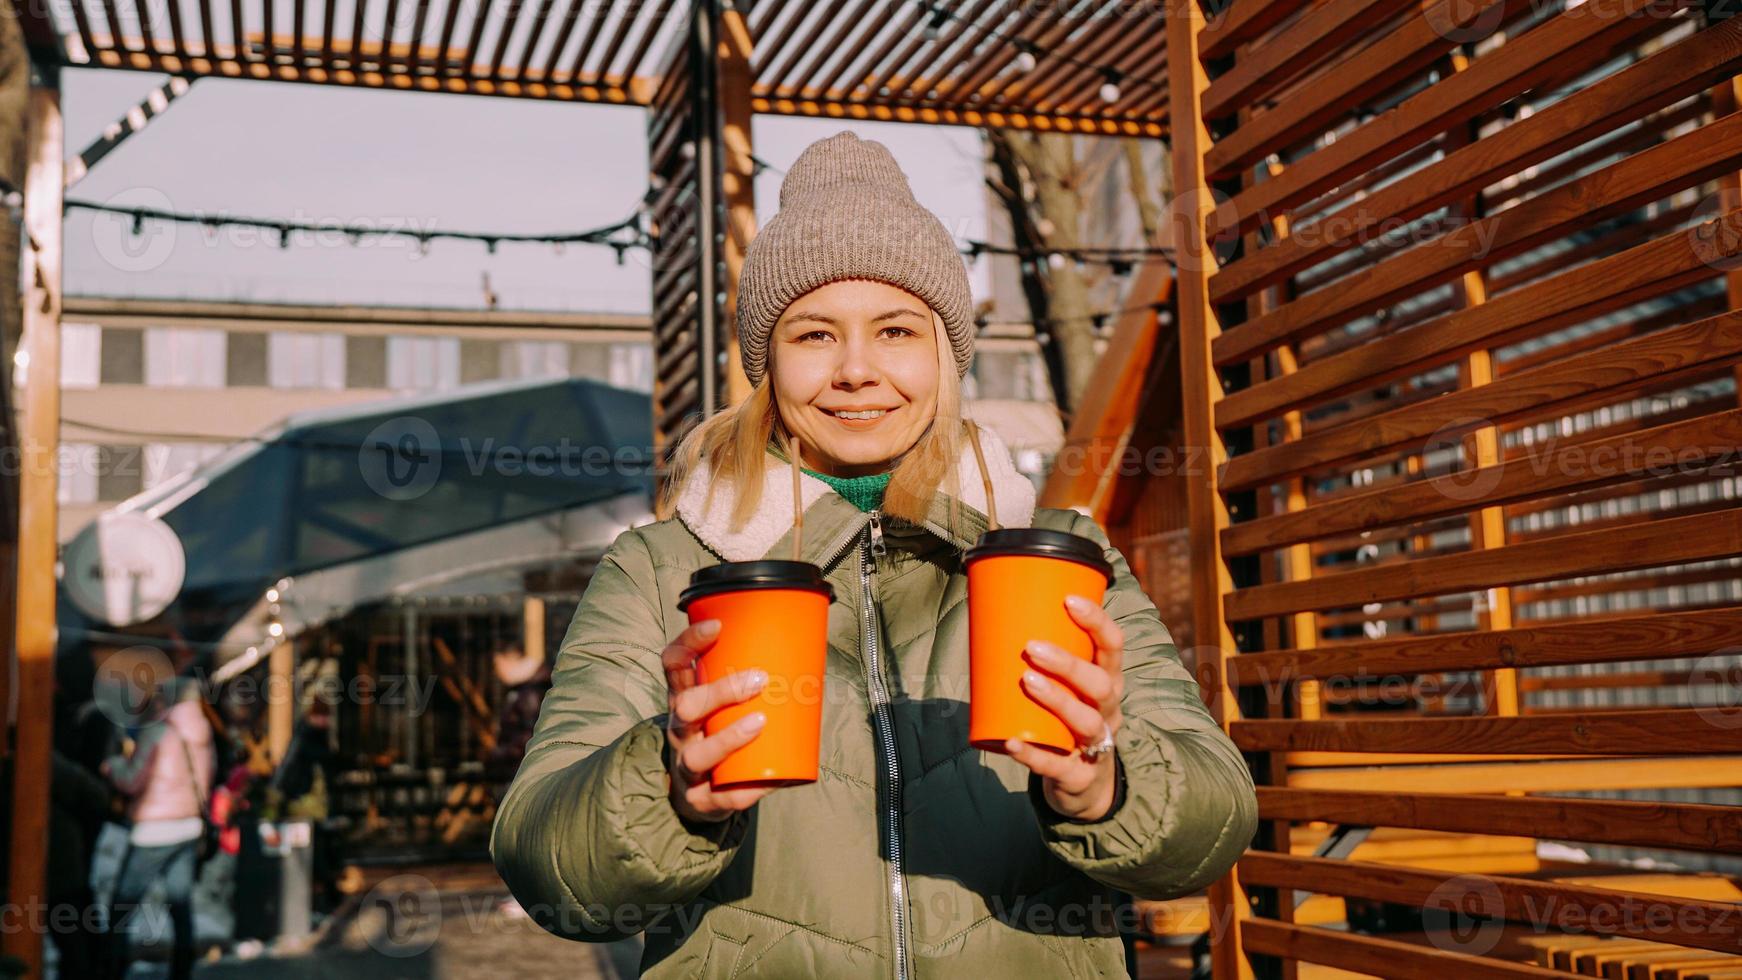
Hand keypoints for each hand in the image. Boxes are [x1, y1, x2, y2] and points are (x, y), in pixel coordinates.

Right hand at [661, 619, 778, 824]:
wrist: (697, 795)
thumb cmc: (719, 734)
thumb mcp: (721, 705)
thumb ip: (751, 681)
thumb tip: (812, 650)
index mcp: (683, 700)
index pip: (673, 665)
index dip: (689, 643)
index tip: (716, 627)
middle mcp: (679, 731)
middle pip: (686, 707)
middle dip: (720, 692)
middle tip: (758, 679)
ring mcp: (686, 766)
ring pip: (697, 754)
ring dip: (729, 738)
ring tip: (759, 722)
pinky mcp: (700, 800)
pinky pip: (723, 796)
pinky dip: (747, 789)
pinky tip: (769, 781)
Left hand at [1004, 594, 1124, 821]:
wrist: (1083, 783)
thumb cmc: (1065, 719)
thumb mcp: (1066, 688)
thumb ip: (1040, 659)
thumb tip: (988, 613)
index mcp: (1107, 681)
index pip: (1113, 647)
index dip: (1097, 622)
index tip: (1069, 600)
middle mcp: (1108, 711)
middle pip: (1100, 684)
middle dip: (1068, 664)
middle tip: (1032, 647)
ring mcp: (1098, 745)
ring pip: (1086, 721)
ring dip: (1057, 699)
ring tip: (1027, 680)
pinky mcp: (1080, 776)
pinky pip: (1059, 765)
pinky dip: (1034, 755)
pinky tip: (1013, 743)